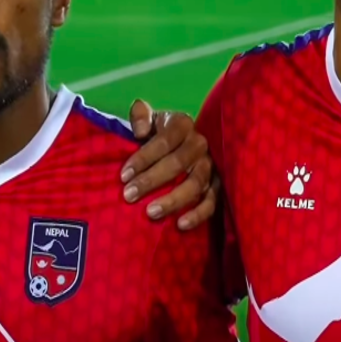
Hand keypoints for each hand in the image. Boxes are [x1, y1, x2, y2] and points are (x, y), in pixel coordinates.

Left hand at [121, 99, 217, 229]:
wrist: (180, 145)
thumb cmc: (158, 134)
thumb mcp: (149, 120)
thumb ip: (140, 116)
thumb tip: (141, 131)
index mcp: (183, 124)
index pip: (164, 141)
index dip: (143, 158)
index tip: (123, 175)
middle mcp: (200, 143)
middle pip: (178, 162)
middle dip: (152, 180)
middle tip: (129, 196)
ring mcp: (211, 165)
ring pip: (196, 183)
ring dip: (173, 199)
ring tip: (150, 213)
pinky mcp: (218, 185)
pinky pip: (213, 201)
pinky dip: (198, 214)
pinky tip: (180, 225)